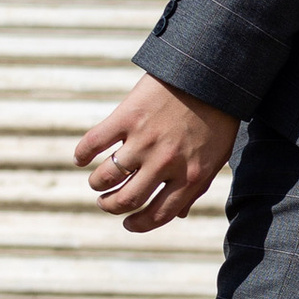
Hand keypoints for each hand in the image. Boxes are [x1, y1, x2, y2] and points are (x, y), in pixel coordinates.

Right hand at [75, 73, 237, 232]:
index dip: (139, 224)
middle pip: (128, 200)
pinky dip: (82, 154)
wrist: (209, 73)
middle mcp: (166, 163)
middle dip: (112, 207)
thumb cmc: (216, 117)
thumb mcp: (216, 157)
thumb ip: (196, 186)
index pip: (158, 214)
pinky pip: (94, 143)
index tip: (128, 224)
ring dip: (98, 185)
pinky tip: (81, 159)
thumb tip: (179, 214)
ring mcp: (144, 140)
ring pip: (107, 176)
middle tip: (106, 203)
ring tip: (98, 183)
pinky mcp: (127, 117)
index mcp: (191, 177)